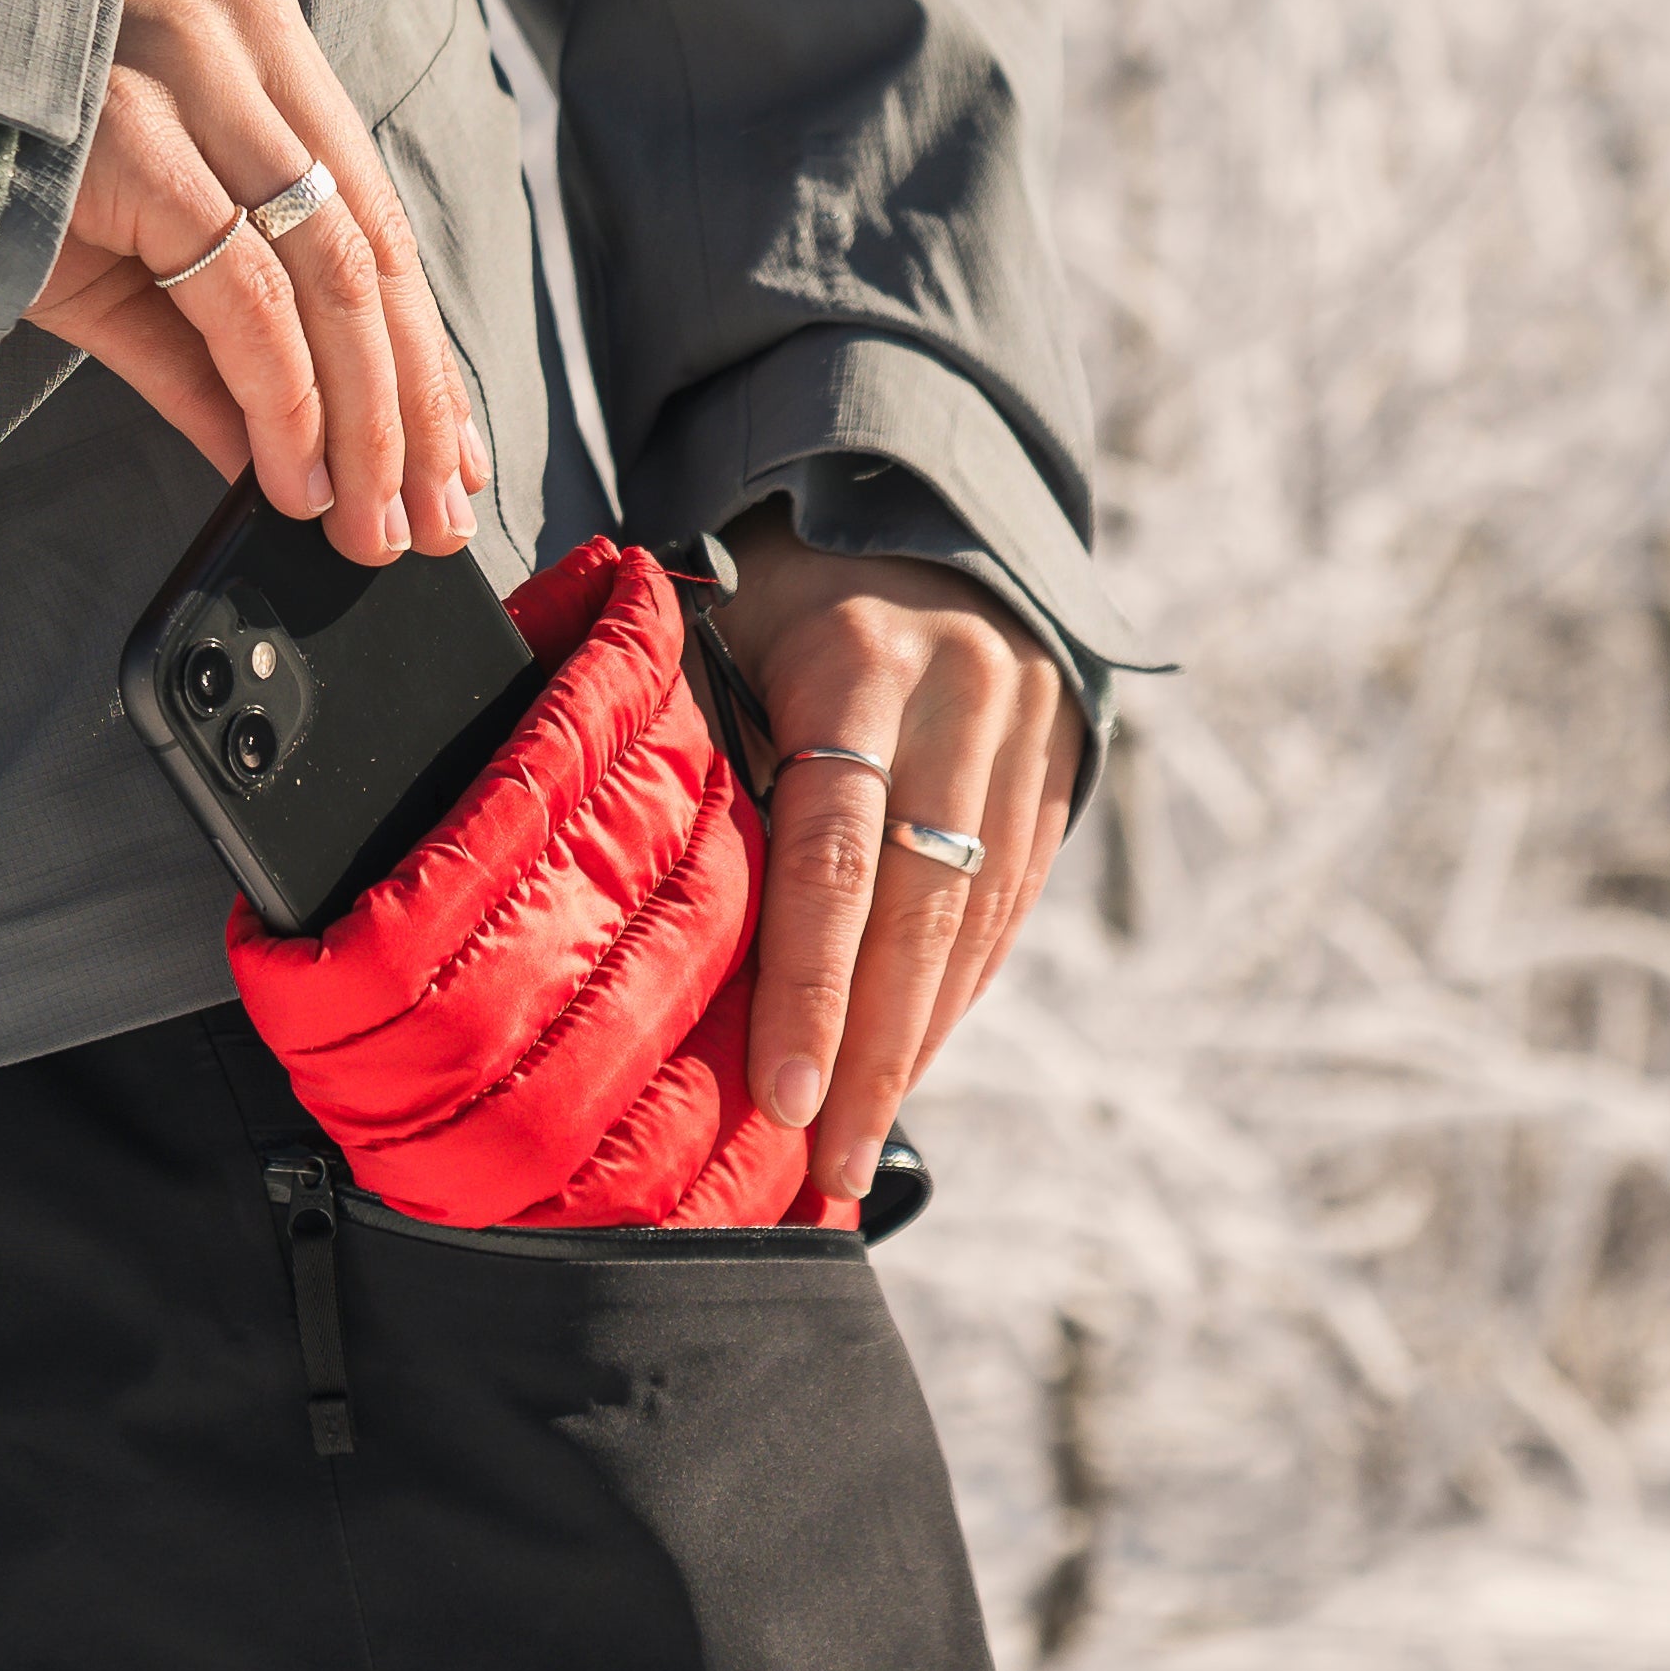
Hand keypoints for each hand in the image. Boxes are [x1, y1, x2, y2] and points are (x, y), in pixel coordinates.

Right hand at [26, 0, 487, 561]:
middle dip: (412, 405)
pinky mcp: (137, 138)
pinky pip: (244, 296)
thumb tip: (284, 465)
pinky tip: (295, 475)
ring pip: (331, 277)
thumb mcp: (122, 245)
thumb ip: (212, 347)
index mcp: (260, 40)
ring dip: (363, 423)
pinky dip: (284, 400)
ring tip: (373, 521)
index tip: (449, 453)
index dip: (424, 347)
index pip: (376, 211)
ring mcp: (192, 79)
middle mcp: (242, 39)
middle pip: (371, 249)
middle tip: (430, 518)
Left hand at [708, 514, 1080, 1206]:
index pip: (834, 847)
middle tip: (825, 1167)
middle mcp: (959, 700)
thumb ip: (690, 738)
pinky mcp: (1060, 773)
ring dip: (917, 1044)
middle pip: (920, 909)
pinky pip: (1010, 909)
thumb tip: (609, 894)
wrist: (933, 503)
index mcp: (857, 661)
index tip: (782, 1094)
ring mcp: (1026, 739)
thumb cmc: (778, 584)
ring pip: (977, 923)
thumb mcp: (721, 620)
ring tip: (859, 1148)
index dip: (810, 979)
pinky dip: (958, 995)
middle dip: (871, 1051)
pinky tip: (909, 1065)